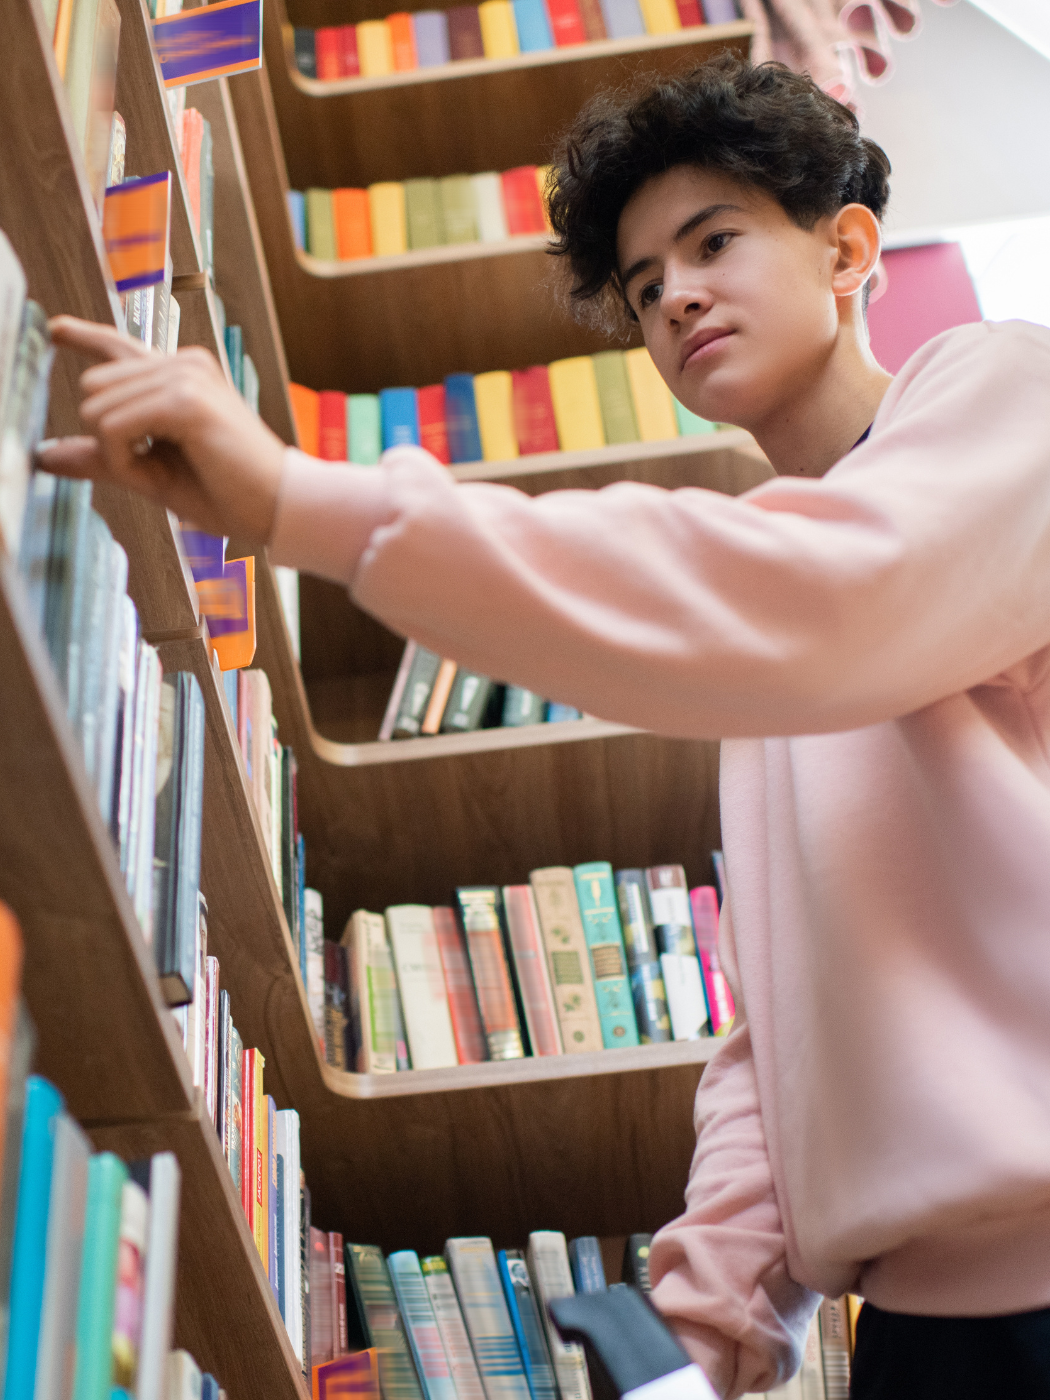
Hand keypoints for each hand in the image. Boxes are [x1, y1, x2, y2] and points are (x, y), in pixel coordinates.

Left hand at [38, 316, 286, 543]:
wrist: (278, 506)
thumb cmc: (228, 491)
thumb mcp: (152, 471)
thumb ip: (101, 456)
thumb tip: (45, 455)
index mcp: (181, 375)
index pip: (120, 346)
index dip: (83, 337)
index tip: (55, 329)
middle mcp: (183, 364)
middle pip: (94, 388)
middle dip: (109, 439)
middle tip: (152, 466)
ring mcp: (185, 376)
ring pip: (98, 409)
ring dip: (118, 455)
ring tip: (165, 470)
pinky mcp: (185, 400)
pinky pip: (115, 427)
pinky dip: (125, 460)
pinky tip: (156, 472)